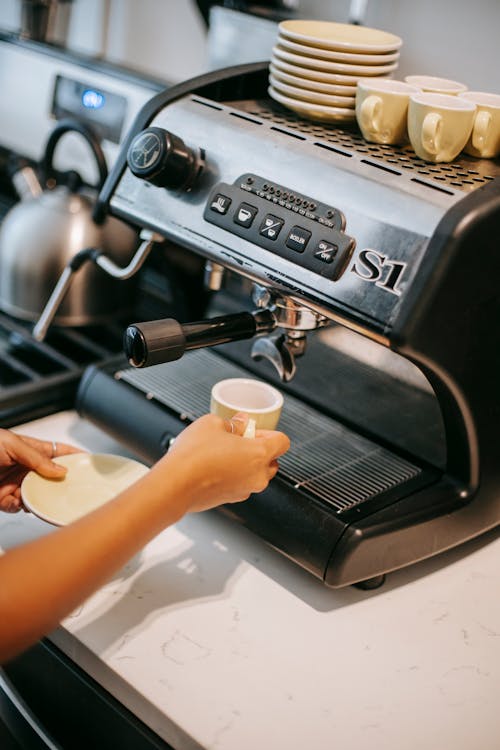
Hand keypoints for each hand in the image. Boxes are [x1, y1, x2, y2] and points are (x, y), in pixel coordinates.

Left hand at [0, 430, 79, 512]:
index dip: (74, 455)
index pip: (58, 452)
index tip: (89, 462)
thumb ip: (37, 457)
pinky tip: (17, 501)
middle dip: (59, 485)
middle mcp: (24, 467)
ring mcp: (14, 483)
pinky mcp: (3, 498)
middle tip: (67, 490)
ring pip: (36, 495)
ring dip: (37, 499)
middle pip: (50, 478)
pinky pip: (16, 506)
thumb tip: (60, 469)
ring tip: (36, 497)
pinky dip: (18, 506)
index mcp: (29, 450)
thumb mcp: (12, 444)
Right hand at [157, 412, 289, 513]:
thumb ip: (233, 423)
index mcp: (260, 454)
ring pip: (256, 474)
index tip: (254, 430)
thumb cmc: (194, 456)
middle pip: (272, 461)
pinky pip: (241, 484)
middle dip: (259, 449)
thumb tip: (239, 422)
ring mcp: (245, 490)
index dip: (270, 433)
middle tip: (238, 440)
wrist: (175, 484)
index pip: (283, 442)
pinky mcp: (231, 500)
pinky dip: (234, 475)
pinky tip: (215, 466)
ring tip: (223, 452)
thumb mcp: (213, 424)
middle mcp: (257, 476)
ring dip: (246, 463)